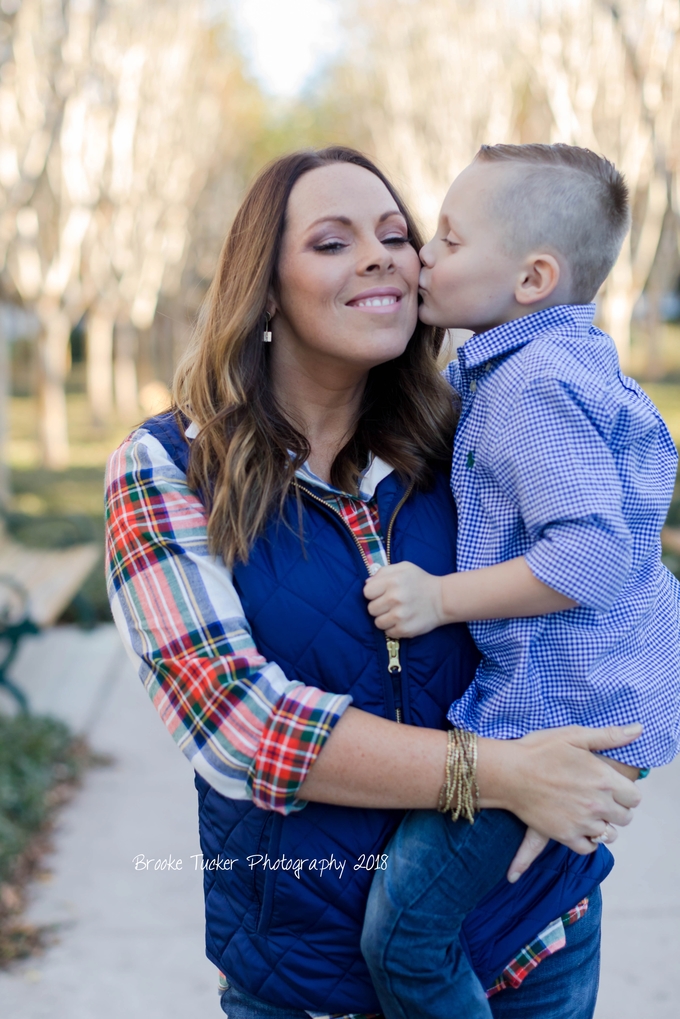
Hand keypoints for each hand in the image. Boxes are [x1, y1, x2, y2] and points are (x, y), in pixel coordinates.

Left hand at [363, 562, 444, 637]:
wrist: (442, 599)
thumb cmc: (420, 581)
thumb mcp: (404, 567)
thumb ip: (383, 571)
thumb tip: (367, 583)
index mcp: (392, 581)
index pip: (367, 592)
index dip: (373, 593)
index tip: (382, 593)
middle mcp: (395, 598)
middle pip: (370, 609)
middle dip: (379, 606)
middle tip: (391, 604)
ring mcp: (400, 615)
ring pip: (377, 622)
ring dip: (385, 619)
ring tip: (396, 613)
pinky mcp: (405, 629)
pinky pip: (388, 632)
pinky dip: (393, 628)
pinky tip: (402, 621)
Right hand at [479, 723, 642, 875]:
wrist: (508, 773)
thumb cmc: (539, 750)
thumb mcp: (574, 735)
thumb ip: (608, 736)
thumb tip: (638, 730)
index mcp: (603, 779)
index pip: (634, 798)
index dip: (626, 793)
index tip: (613, 788)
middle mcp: (597, 804)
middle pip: (625, 818)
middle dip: (617, 809)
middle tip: (599, 799)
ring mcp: (582, 822)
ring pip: (609, 835)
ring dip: (603, 825)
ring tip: (589, 813)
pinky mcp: (565, 836)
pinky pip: (589, 847)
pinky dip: (587, 840)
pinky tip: (579, 827)